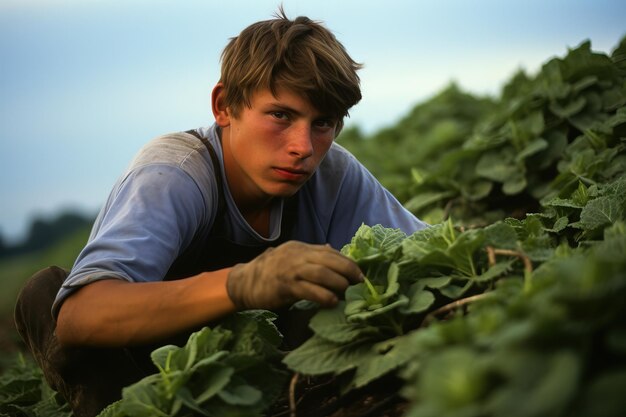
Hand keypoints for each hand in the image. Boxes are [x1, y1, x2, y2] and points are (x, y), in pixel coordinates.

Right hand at [226, 241, 362, 309]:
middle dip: (348, 271)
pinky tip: (332, 302)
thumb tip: (333, 250)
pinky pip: (309, 290)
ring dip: (339, 283)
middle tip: (359, 283)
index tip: (360, 274)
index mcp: (300, 248)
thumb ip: (311, 257)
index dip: (347, 262)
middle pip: (329, 260)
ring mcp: (290, 270)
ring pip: (321, 273)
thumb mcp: (291, 259)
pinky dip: (324, 296)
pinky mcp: (284, 286)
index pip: (330, 252)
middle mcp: (296, 255)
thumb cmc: (270, 273)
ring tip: (348, 293)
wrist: (243, 283)